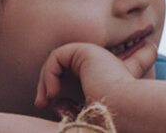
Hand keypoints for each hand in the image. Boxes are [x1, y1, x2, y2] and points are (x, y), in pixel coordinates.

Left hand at [34, 43, 151, 118]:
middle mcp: (99, 63)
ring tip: (46, 100)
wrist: (125, 109)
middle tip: (41, 104)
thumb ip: (72, 106)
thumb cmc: (108, 116)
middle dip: (45, 85)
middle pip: (62, 67)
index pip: (75, 73)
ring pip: (57, 61)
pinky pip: (57, 57)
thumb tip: (57, 101)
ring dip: (45, 81)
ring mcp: (94, 55)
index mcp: (102, 76)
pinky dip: (49, 74)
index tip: (49, 104)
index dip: (56, 83)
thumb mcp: (87, 112)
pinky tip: (53, 92)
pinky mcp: (87, 50)